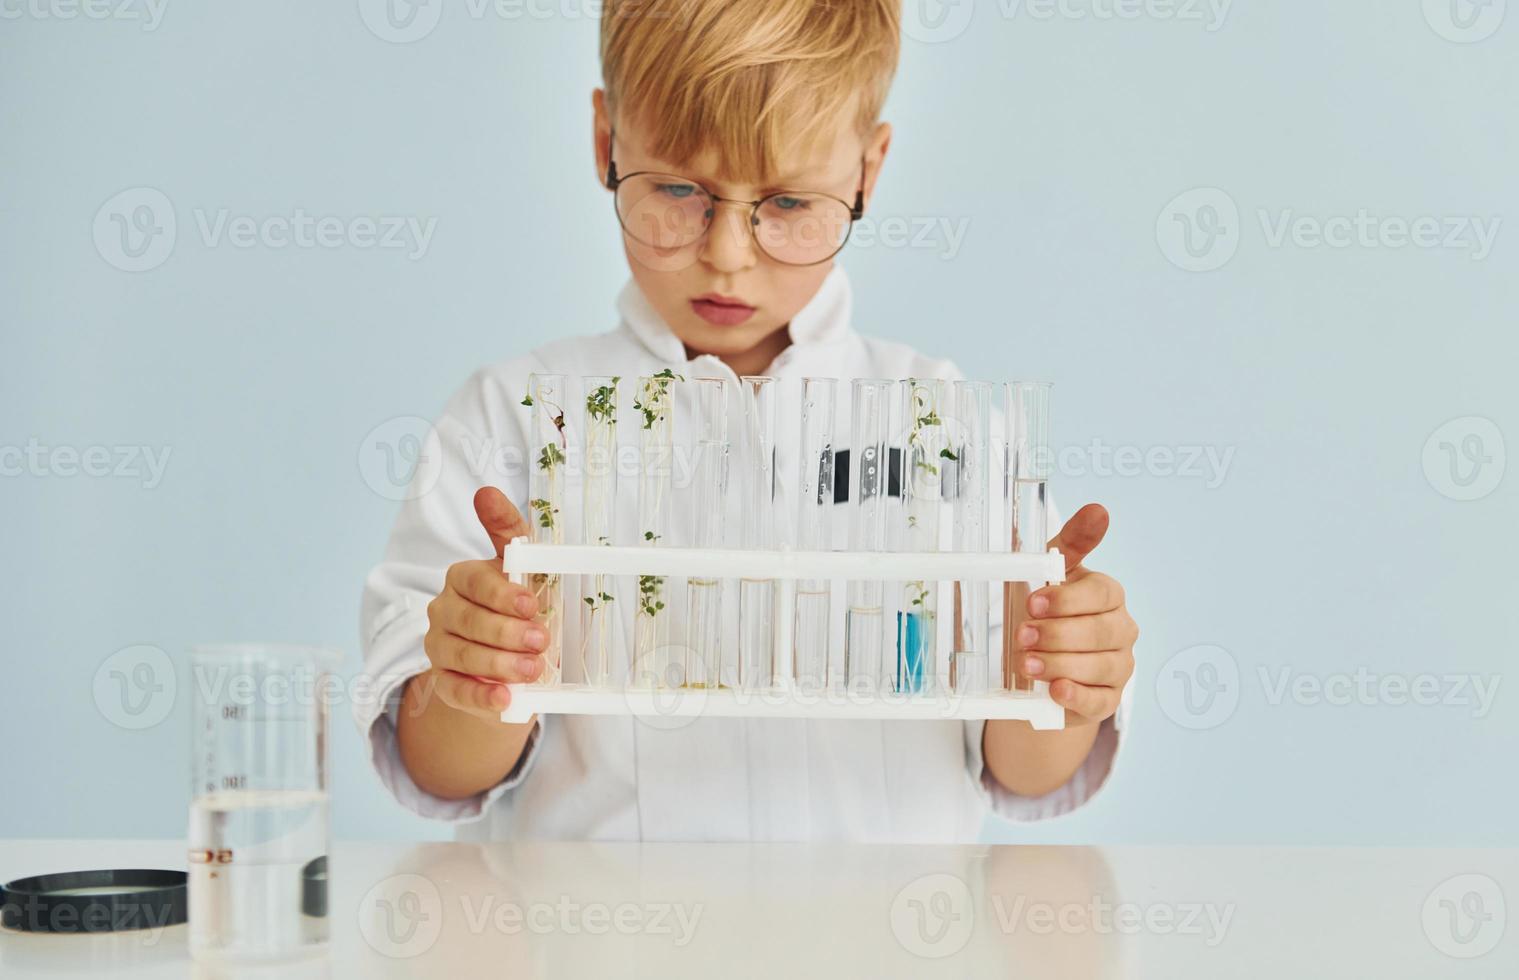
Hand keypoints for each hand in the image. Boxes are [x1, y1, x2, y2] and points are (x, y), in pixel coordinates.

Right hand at [421, 487, 546, 718]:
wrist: (510, 659)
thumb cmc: (519, 605)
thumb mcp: (523, 568)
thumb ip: (508, 532)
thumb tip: (486, 492)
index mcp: (463, 577)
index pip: (475, 582)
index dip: (503, 594)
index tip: (531, 603)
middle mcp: (443, 610)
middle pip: (469, 620)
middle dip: (506, 632)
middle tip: (541, 640)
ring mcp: (439, 647)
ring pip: (462, 656)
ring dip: (498, 664)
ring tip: (532, 670)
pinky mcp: (444, 683)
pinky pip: (456, 691)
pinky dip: (481, 697)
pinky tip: (505, 699)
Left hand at [1014, 503, 1137, 725]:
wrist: (1035, 665)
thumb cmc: (1044, 611)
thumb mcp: (1048, 574)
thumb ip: (1072, 543)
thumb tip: (1099, 509)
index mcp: (1108, 596)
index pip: (1102, 593)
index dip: (1067, 599)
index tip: (1032, 602)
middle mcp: (1121, 630)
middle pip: (1101, 631)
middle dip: (1059, 633)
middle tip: (1022, 634)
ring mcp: (1118, 667)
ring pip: (1100, 666)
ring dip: (1060, 664)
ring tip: (1027, 662)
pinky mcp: (1106, 700)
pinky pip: (1099, 701)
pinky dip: (1076, 695)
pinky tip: (1055, 689)